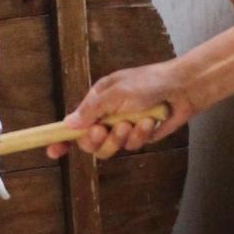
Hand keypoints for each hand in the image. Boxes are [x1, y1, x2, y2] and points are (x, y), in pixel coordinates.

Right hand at [47, 62, 187, 159]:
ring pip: (109, 148)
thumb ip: (91, 111)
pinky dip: (140, 134)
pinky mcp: (140, 137)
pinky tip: (150, 121)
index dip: (62, 138)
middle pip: (89, 142)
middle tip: (104, 130)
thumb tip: (67, 124)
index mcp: (96, 102)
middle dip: (96, 139)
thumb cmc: (147, 83)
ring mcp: (123, 128)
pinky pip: (131, 146)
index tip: (53, 151)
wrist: (181, 88)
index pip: (73, 124)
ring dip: (120, 137)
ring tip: (132, 123)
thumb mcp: (115, 93)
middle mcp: (106, 117)